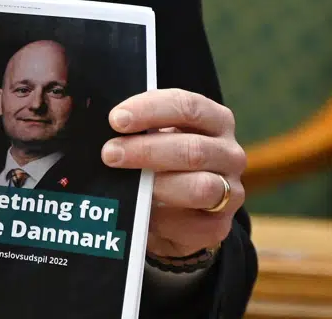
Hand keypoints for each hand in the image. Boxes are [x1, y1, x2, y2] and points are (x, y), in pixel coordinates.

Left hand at [102, 89, 245, 259]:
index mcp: (215, 120)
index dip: (150, 111)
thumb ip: (136, 127)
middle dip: (146, 151)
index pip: (187, 107)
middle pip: (193, 149)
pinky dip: (162, 219)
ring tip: (126, 186)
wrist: (178, 208)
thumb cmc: (161, 158)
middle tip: (110, 154)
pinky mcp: (219, 226)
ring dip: (157, 185)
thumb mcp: (154, 134)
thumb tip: (100, 121)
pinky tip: (141, 213)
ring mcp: (231, 191)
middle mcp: (230, 154)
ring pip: (199, 187)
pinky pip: (192, 224)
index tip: (117, 120)